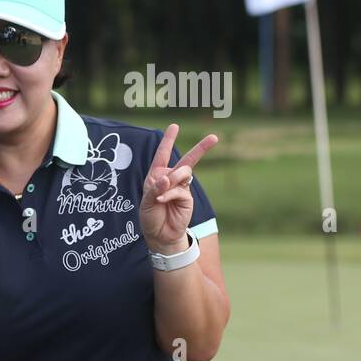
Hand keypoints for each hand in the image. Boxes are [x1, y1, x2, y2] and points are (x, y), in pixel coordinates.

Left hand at [140, 123, 217, 252]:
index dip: (168, 140)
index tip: (174, 126)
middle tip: (214, 137)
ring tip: (163, 191)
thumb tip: (167, 178)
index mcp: (157, 175)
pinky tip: (162, 199)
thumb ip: (155, 188)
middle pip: (187, 159)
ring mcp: (181, 187)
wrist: (159, 235)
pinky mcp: (187, 197)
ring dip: (173, 178)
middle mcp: (170, 178)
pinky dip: (170, 193)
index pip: (163, 155)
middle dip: (201, 148)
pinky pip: (180, 189)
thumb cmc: (150, 217)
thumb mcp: (146, 201)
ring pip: (183, 172)